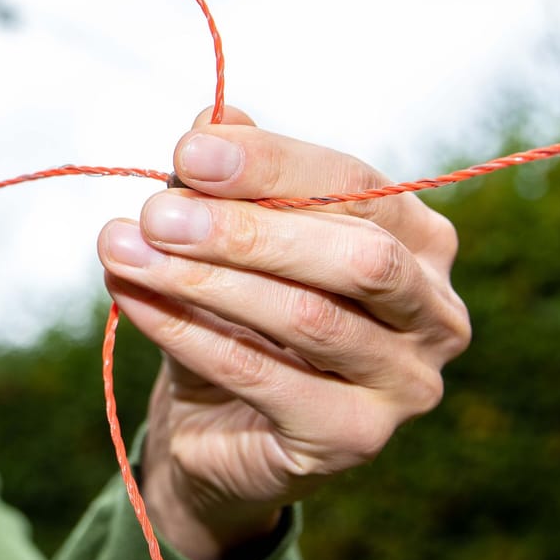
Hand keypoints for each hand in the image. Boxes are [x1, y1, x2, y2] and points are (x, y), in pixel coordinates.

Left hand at [96, 106, 469, 559]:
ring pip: (308, 318)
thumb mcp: (231, 236)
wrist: (219, 426)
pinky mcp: (354, 438)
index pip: (357, 184)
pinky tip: (132, 297)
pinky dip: (187, 332)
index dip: (272, 163)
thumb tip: (211, 120)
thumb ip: (231, 181)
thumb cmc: (238, 315)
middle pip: (354, 255)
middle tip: (156, 212)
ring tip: (124, 249)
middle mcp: (435, 313)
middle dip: (247, 229)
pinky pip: (263, 377)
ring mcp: (405, 384)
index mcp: (421, 241)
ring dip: (203, 279)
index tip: (187, 151)